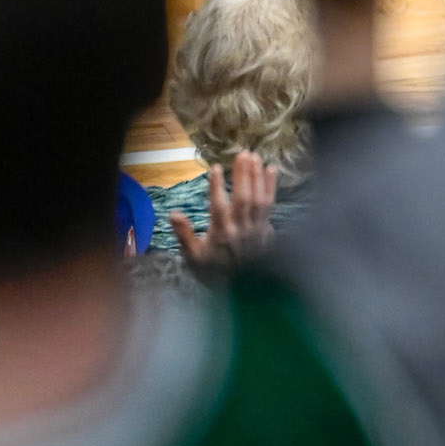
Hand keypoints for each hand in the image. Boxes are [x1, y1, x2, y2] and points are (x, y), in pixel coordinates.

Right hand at [170, 150, 277, 268]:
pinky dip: (271, 187)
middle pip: (243, 198)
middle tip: (242, 153)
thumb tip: (173, 213)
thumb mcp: (194, 258)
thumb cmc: (213, 272)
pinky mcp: (267, 230)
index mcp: (220, 235)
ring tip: (254, 156)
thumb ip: (184, 235)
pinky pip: (270, 205)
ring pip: (258, 199)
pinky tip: (271, 170)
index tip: (215, 167)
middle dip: (242, 174)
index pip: (218, 206)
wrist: (241, 292)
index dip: (216, 186)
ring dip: (257, 176)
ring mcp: (256, 229)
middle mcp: (240, 229)